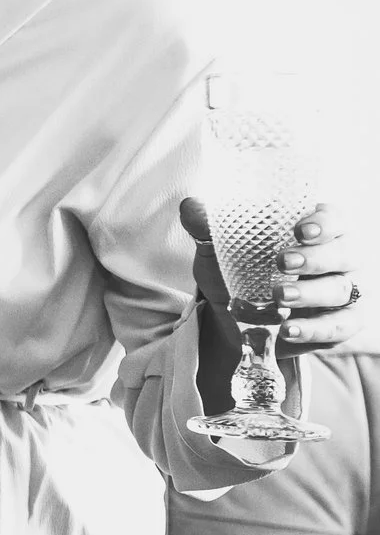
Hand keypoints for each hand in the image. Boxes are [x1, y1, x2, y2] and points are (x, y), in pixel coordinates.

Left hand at [183, 197, 362, 350]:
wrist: (229, 319)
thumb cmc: (236, 272)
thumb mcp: (217, 249)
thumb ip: (206, 225)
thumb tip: (190, 206)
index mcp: (314, 231)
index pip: (334, 219)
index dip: (323, 223)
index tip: (300, 230)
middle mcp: (336, 258)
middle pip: (343, 253)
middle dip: (316, 257)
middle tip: (283, 263)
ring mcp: (341, 292)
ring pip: (340, 289)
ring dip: (310, 293)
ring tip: (279, 297)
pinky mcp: (339, 324)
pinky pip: (340, 325)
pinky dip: (315, 328)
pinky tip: (289, 329)